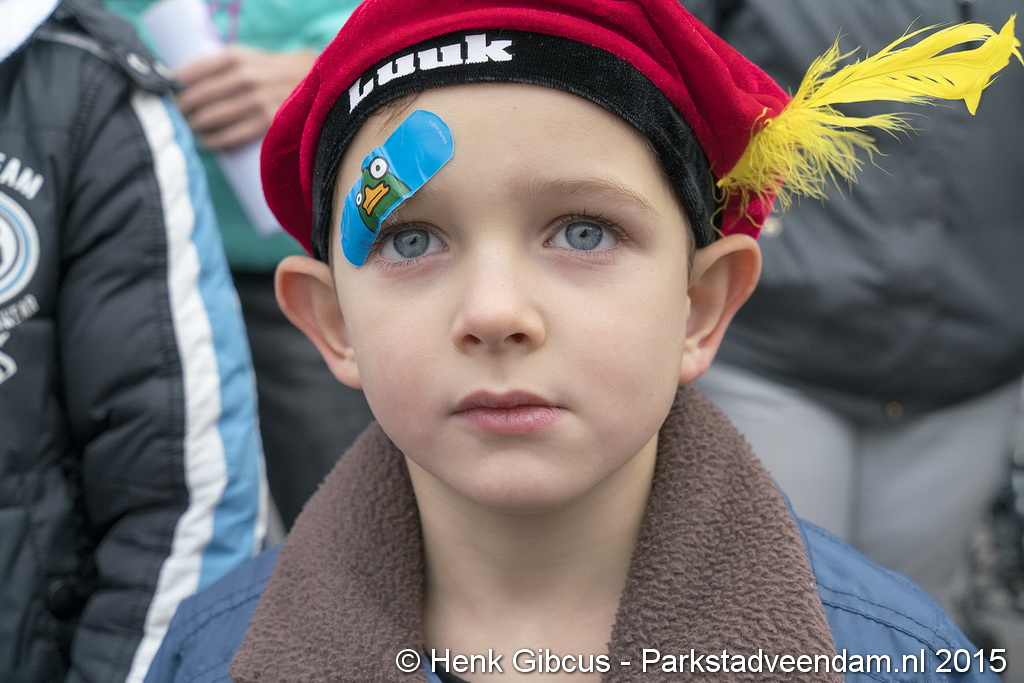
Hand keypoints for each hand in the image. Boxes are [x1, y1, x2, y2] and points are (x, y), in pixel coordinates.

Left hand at [176, 46, 316, 149]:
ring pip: (211, 119)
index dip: (173, 88)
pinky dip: (214, 142)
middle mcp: (245, 78)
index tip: (163, 97)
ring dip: (194, 127)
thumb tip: (181, 85)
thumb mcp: (247, 59)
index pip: (191, 73)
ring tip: (188, 131)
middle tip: (173, 119)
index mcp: (235, 58)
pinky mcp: (268, 123)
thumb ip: (219, 68)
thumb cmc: (270, 73)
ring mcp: (257, 101)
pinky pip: (232, 137)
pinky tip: (206, 143)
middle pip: (198, 98)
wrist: (314, 83)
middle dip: (181, 111)